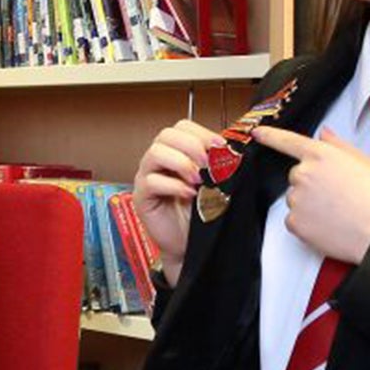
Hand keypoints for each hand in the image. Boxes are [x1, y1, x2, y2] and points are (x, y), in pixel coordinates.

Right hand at [131, 120, 219, 286]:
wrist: (188, 243)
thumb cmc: (199, 213)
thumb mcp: (212, 183)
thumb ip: (215, 165)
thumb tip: (228, 151)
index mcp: (174, 151)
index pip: (182, 127)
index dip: (201, 133)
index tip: (220, 146)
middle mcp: (157, 161)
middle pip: (166, 135)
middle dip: (191, 145)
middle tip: (209, 164)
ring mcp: (146, 177)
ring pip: (155, 153)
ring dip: (181, 163)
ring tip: (198, 179)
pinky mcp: (141, 197)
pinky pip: (152, 182)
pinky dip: (174, 185)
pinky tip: (189, 194)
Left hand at [251, 124, 369, 266]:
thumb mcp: (363, 161)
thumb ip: (338, 145)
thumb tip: (324, 134)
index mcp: (320, 155)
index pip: (288, 141)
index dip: (270, 136)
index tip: (257, 133)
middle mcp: (304, 174)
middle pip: (296, 175)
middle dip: (311, 183)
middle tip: (335, 195)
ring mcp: (296, 198)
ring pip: (295, 199)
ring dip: (309, 204)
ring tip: (335, 211)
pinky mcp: (294, 222)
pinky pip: (294, 220)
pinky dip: (307, 223)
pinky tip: (328, 224)